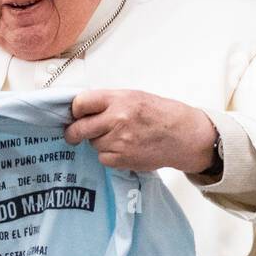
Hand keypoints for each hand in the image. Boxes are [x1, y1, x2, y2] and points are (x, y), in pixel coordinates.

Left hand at [64, 89, 217, 173]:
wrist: (182, 135)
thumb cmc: (159, 114)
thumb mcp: (133, 96)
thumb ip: (108, 102)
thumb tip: (82, 110)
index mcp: (118, 99)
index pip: (80, 103)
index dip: (75, 111)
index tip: (76, 115)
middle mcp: (117, 119)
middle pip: (79, 128)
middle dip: (73, 132)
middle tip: (73, 134)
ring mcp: (119, 141)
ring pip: (92, 144)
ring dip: (98, 142)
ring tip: (118, 137)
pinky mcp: (122, 159)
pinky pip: (103, 158)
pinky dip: (108, 155)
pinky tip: (123, 148)